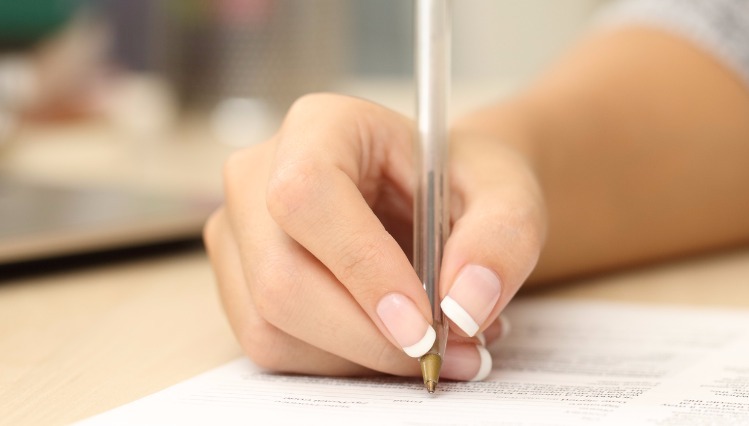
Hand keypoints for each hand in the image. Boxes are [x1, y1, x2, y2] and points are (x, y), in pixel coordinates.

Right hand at [204, 94, 544, 380]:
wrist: (440, 202)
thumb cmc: (464, 185)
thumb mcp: (510, 196)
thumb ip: (502, 238)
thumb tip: (464, 305)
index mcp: (321, 126)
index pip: (308, 196)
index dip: (361, 268)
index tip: (424, 324)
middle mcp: (258, 174)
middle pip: (281, 278)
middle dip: (370, 337)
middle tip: (447, 353)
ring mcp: (239, 232)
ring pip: (272, 326)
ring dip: (360, 357)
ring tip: (433, 343)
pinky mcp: (238, 284)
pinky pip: (275, 348)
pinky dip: (342, 364)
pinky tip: (391, 342)